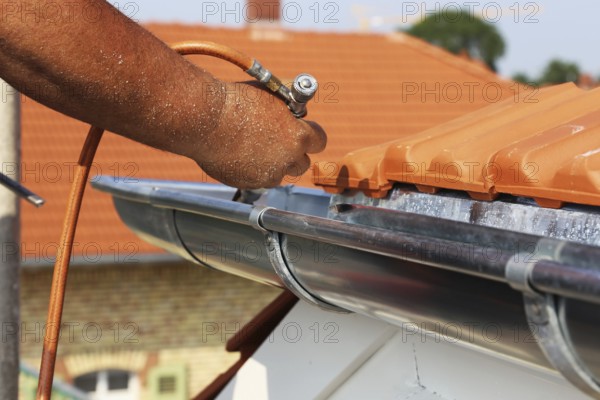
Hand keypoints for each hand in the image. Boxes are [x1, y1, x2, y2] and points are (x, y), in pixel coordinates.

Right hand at [196, 81, 326, 188]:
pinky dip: (253, 170)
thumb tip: (300, 102)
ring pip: (279, 174)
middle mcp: (288, 159)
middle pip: (302, 163)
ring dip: (273, 164)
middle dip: (293, 153)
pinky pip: (258, 180)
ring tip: (255, 146)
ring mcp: (268, 174)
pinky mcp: (249, 183)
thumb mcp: (270, 91)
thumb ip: (290, 99)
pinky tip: (239, 154)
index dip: (311, 135)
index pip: (320, 141)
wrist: (205, 119)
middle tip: (278, 141)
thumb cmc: (236, 102)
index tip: (302, 131)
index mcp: (298, 136)